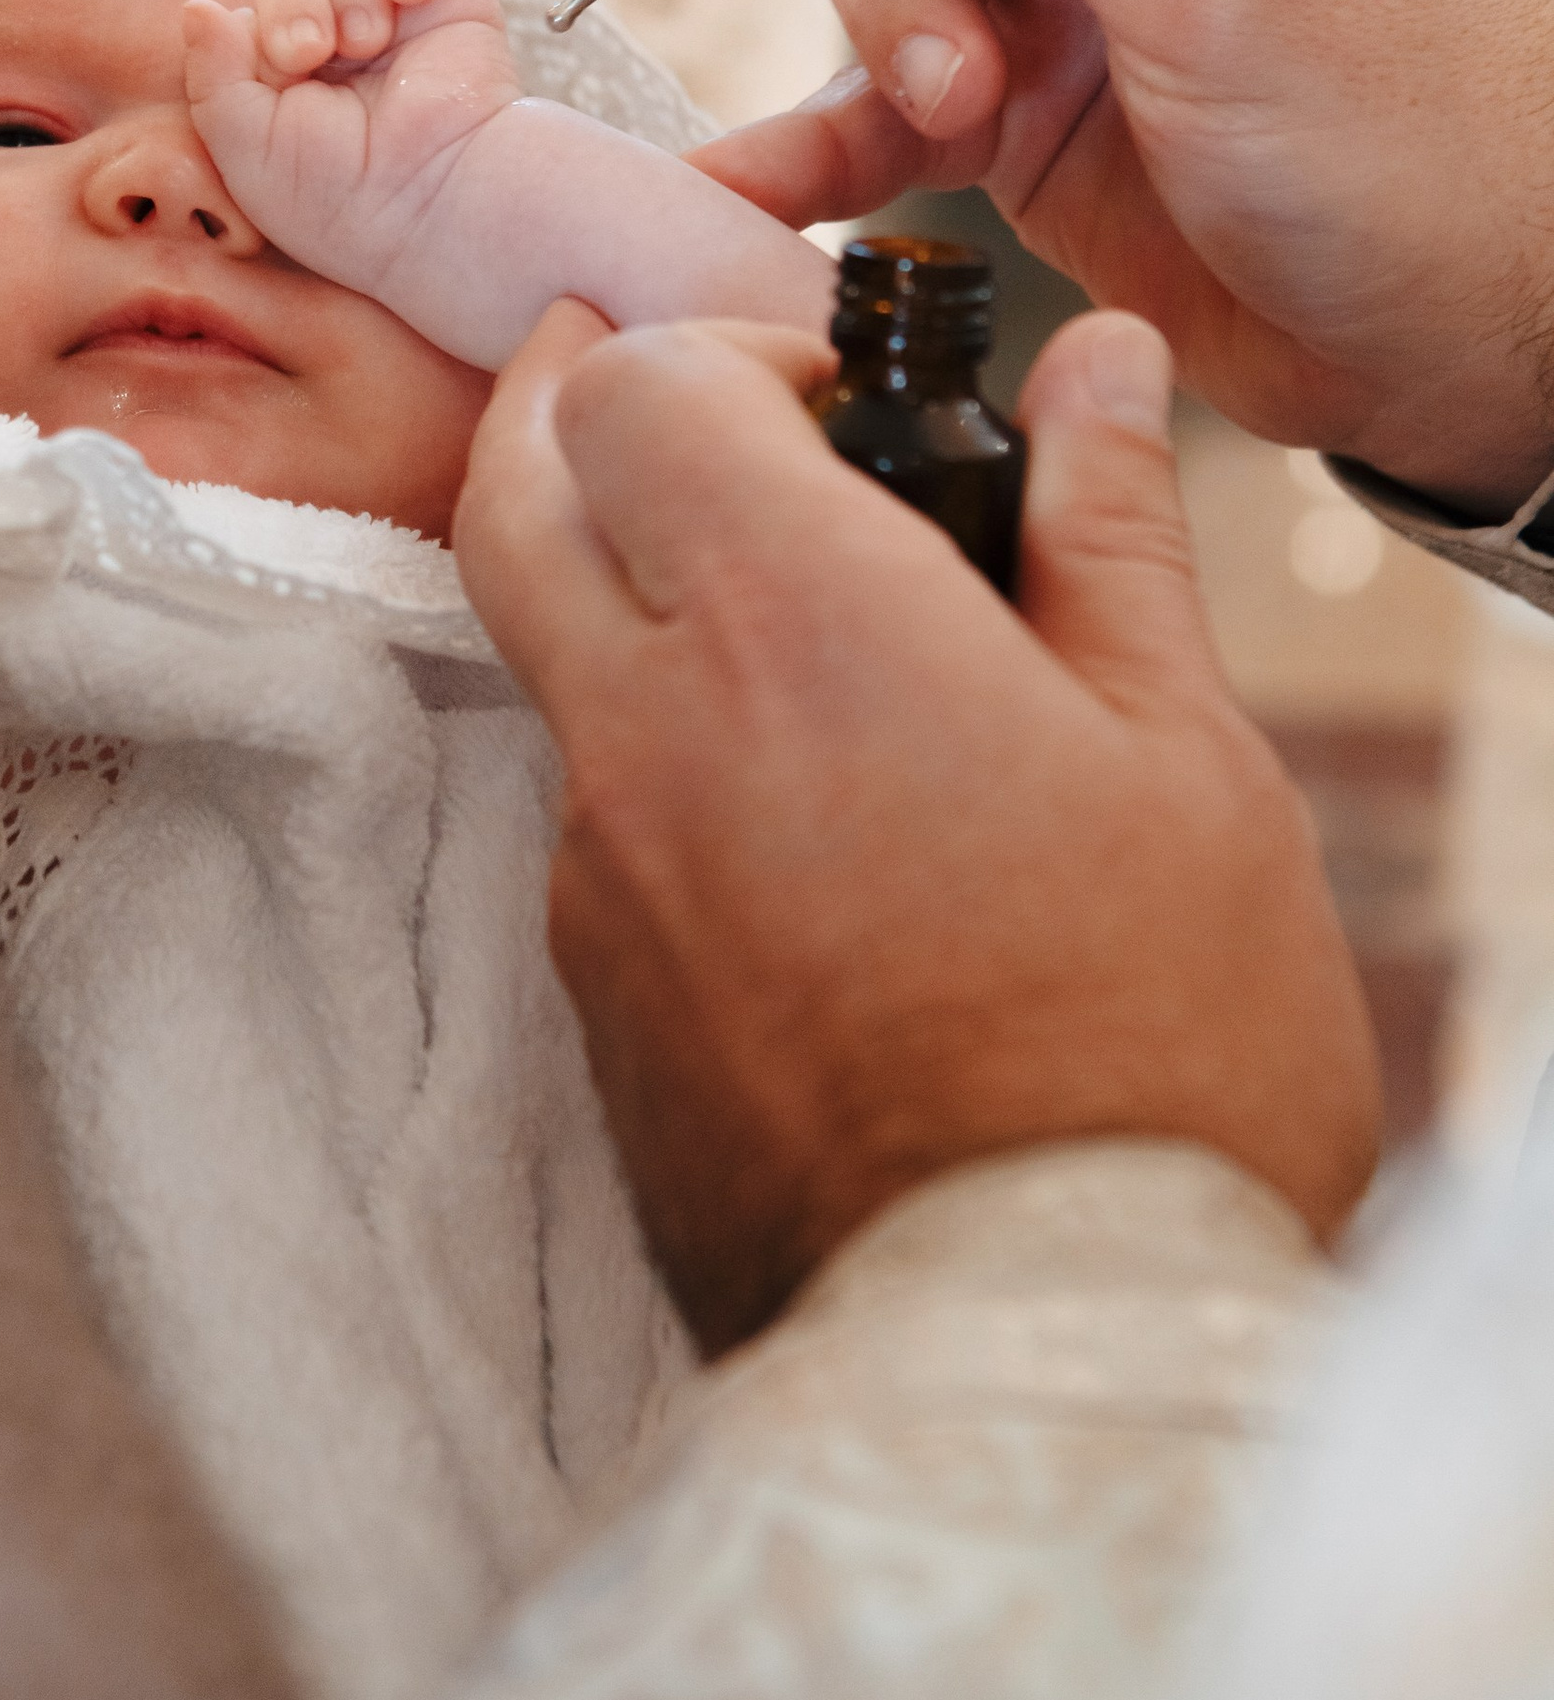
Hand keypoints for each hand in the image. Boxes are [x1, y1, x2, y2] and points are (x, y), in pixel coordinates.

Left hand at [183, 0, 517, 311]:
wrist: (433, 204)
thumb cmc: (338, 197)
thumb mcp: (246, 148)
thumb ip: (212, 77)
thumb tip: (196, 5)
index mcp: (292, 84)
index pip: (250, 19)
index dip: (255, 36)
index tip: (279, 78)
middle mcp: (344, 49)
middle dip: (292, 6)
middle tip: (312, 53)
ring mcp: (402, 23)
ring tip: (367, 42)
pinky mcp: (458, 0)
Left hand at [454, 302, 1379, 1354]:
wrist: (1038, 1350)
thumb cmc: (1158, 1046)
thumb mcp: (1186, 757)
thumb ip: (1105, 532)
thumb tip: (1092, 364)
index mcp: (799, 631)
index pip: (630, 387)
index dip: (712, 349)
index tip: (827, 396)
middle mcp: (650, 735)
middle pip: (513, 490)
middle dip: (573, 406)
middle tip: (678, 394)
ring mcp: (596, 877)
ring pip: (547, 664)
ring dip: (630, 604)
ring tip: (805, 644)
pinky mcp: (590, 999)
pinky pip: (594, 822)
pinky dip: (663, 767)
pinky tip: (807, 822)